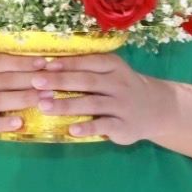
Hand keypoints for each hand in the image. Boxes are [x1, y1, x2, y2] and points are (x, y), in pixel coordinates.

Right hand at [0, 51, 56, 138]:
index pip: (0, 61)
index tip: (43, 63)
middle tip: (53, 84)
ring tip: (45, 100)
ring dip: (23, 100)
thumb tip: (48, 58)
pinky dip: (4, 124)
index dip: (22, 62)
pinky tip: (19, 123)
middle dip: (30, 82)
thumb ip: (11, 61)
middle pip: (4, 81)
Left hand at [34, 54, 177, 145]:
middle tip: (35, 83)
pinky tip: (71, 130)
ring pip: (92, 104)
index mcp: (113, 66)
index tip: (44, 66)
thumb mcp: (109, 72)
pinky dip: (88, 127)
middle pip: (87, 81)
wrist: (157, 109)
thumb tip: (45, 65)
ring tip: (43, 106)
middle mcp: (119, 84)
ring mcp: (122, 105)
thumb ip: (85, 68)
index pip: (88, 62)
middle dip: (60, 81)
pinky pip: (104, 126)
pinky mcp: (125, 126)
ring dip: (66, 105)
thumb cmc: (120, 87)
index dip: (66, 63)